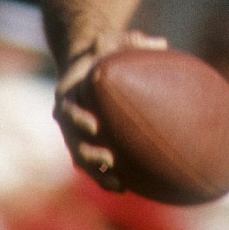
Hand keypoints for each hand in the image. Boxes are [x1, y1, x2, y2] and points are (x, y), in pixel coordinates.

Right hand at [53, 30, 167, 190]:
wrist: (87, 69)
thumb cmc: (103, 54)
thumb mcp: (113, 43)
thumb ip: (131, 42)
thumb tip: (161, 43)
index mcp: (68, 96)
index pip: (67, 111)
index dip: (78, 120)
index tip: (95, 126)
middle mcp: (68, 120)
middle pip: (73, 142)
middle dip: (89, 154)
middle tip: (108, 158)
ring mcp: (76, 136)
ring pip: (83, 160)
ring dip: (98, 174)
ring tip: (119, 184)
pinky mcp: (88, 146)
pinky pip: (95, 166)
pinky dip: (107, 177)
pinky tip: (128, 188)